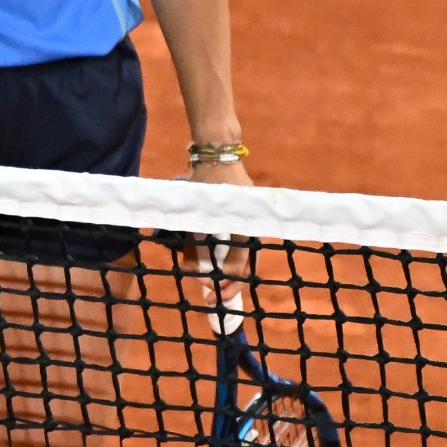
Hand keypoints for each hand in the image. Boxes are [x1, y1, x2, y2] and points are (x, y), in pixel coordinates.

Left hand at [183, 148, 252, 293]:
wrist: (216, 151)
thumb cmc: (205, 181)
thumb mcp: (198, 216)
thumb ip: (198, 246)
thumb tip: (197, 274)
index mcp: (243, 227)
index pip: (238, 265)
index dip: (224, 283)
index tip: (211, 295)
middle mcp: (249, 225)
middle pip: (241, 262)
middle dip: (226, 280)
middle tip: (212, 295)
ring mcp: (246, 217)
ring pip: (237, 251)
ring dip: (223, 267)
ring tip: (208, 279)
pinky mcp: (240, 211)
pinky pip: (233, 238)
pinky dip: (222, 251)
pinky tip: (208, 258)